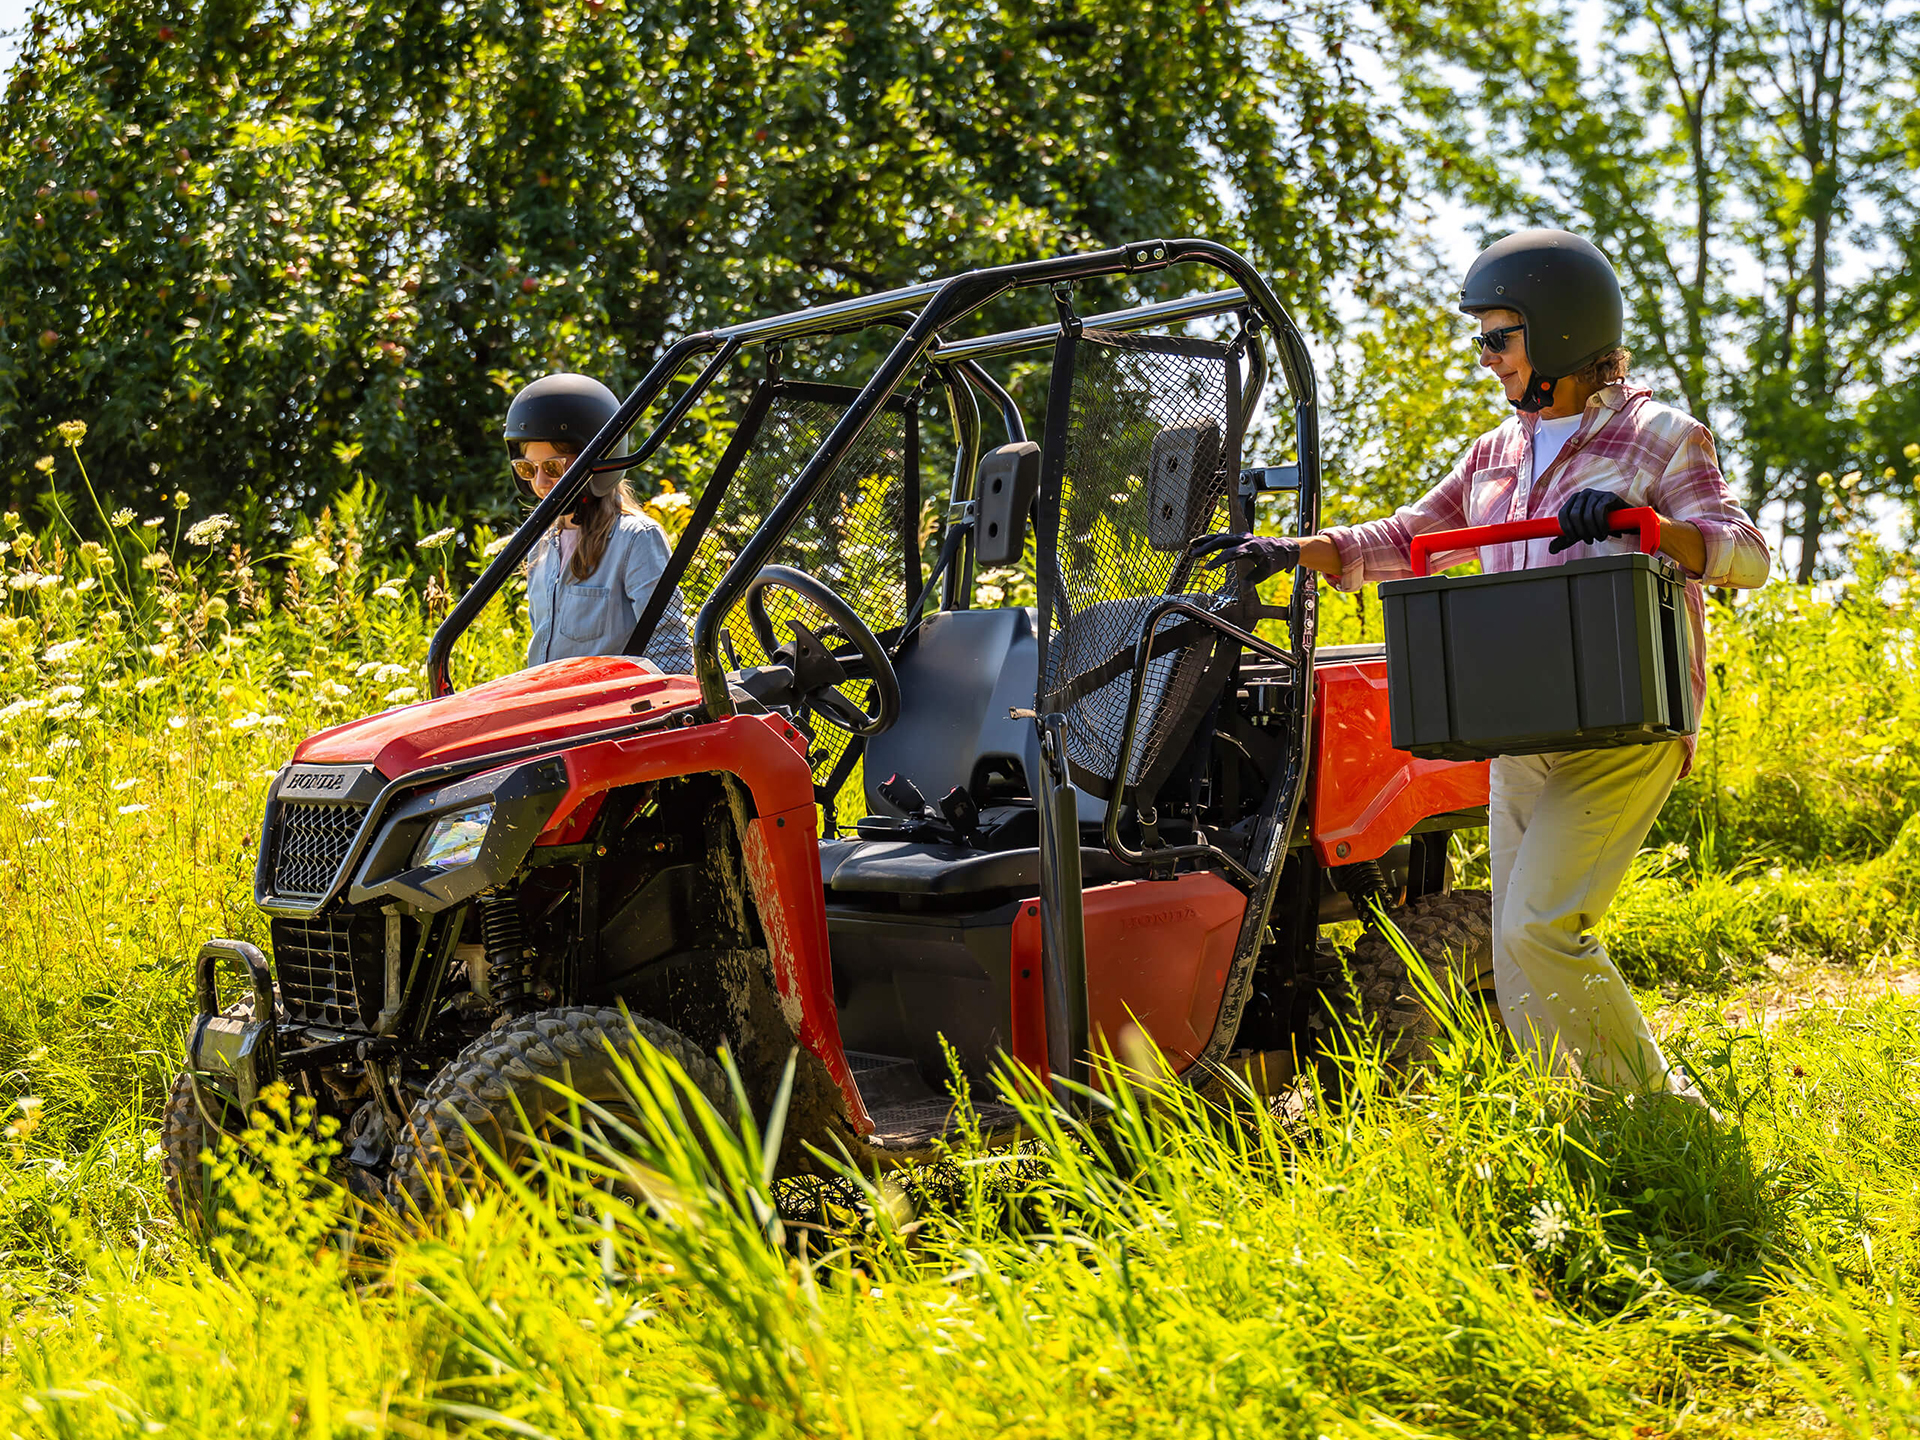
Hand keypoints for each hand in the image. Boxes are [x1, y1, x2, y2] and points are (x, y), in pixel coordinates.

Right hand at [1187, 531, 1301, 582]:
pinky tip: (1200, 542)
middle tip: (1194, 553)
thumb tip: (1245, 589)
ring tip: (1192, 546)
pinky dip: (1211, 539)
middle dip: (1207, 547)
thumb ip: (1253, 579)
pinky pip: (1223, 537)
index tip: (1208, 567)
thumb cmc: (1274, 561)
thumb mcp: (1266, 572)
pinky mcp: (1238, 537)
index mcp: (1252, 547)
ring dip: (1205, 541)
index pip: (1232, 552)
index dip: (1219, 559)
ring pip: (1220, 536)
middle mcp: (1245, 539)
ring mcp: (1241, 536)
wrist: (1282, 548)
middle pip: (1222, 541)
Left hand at [1547, 488, 1629, 553]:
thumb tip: (1551, 550)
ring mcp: (1596, 493)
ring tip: (1599, 537)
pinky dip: (1601, 525)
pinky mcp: (1609, 496)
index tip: (1573, 539)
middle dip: (1581, 531)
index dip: (1566, 528)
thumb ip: (1565, 540)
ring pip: (1587, 515)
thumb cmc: (1598, 525)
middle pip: (1574, 515)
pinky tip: (1605, 531)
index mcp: (1572, 501)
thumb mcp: (1580, 533)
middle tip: (1589, 540)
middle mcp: (1583, 494)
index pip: (1562, 514)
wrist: (1624, 521)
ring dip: (1593, 531)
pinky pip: (1600, 511)